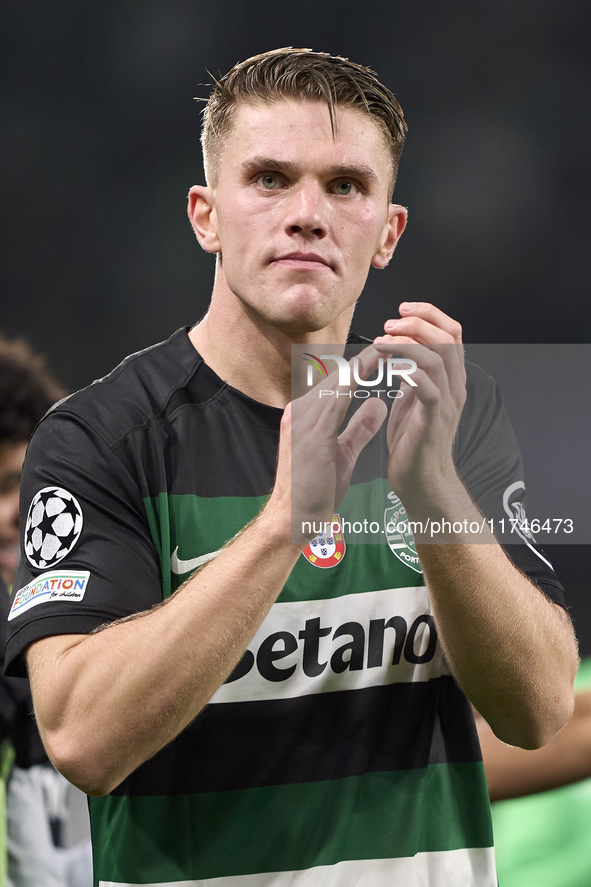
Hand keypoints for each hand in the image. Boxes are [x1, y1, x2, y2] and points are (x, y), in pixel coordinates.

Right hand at [271, 346, 387, 543]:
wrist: (294, 520)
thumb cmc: (316, 491)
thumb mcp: (344, 453)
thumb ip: (359, 427)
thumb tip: (379, 404)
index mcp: (306, 415)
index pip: (338, 382)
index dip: (363, 366)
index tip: (388, 353)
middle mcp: (300, 412)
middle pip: (336, 376)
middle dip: (364, 359)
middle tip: (391, 341)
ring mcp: (300, 422)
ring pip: (335, 384)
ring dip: (361, 366)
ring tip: (386, 350)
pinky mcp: (308, 435)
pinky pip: (332, 403)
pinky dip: (351, 387)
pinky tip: (368, 375)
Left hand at [373, 302, 465, 509]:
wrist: (421, 481)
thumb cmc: (414, 443)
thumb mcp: (413, 401)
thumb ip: (413, 376)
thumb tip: (401, 354)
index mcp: (450, 378)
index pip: (451, 332)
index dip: (429, 314)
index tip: (403, 308)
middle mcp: (455, 386)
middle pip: (447, 337)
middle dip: (417, 322)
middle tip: (389, 323)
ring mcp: (447, 402)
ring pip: (438, 357)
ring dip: (407, 343)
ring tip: (382, 340)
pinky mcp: (434, 419)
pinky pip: (427, 386)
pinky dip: (408, 370)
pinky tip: (389, 367)